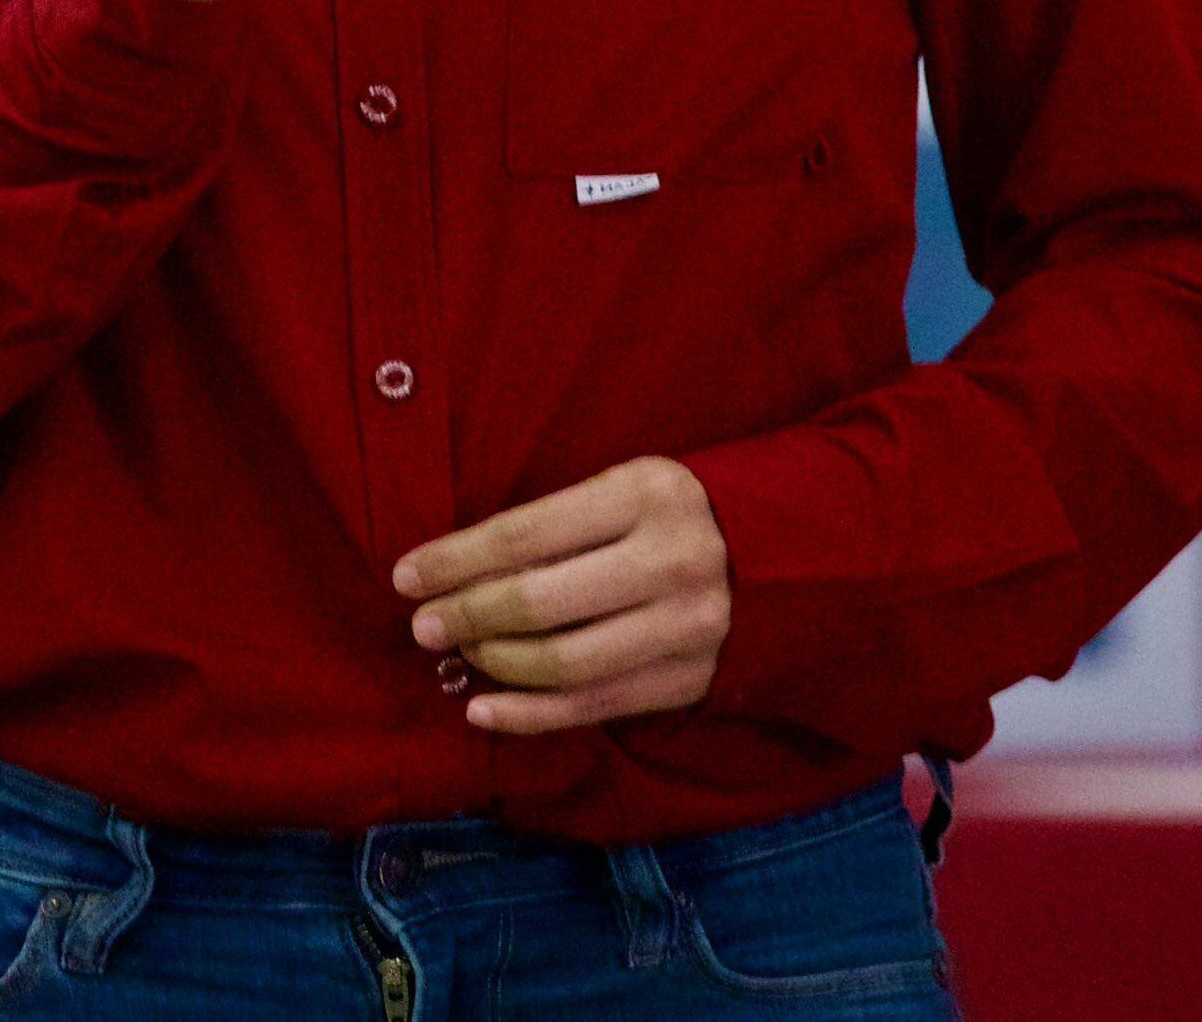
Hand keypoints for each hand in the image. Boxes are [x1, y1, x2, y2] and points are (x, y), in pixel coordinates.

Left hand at [393, 456, 731, 732]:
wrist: (794, 554)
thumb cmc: (681, 512)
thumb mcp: (628, 487)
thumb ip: (559, 523)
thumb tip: (458, 569)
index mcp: (645, 494)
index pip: (526, 533)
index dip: (456, 559)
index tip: (406, 576)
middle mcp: (669, 561)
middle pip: (539, 602)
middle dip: (467, 616)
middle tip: (422, 626)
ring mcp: (687, 626)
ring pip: (564, 662)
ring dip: (495, 665)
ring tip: (458, 658)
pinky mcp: (693, 679)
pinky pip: (596, 705)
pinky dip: (532, 715)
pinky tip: (485, 710)